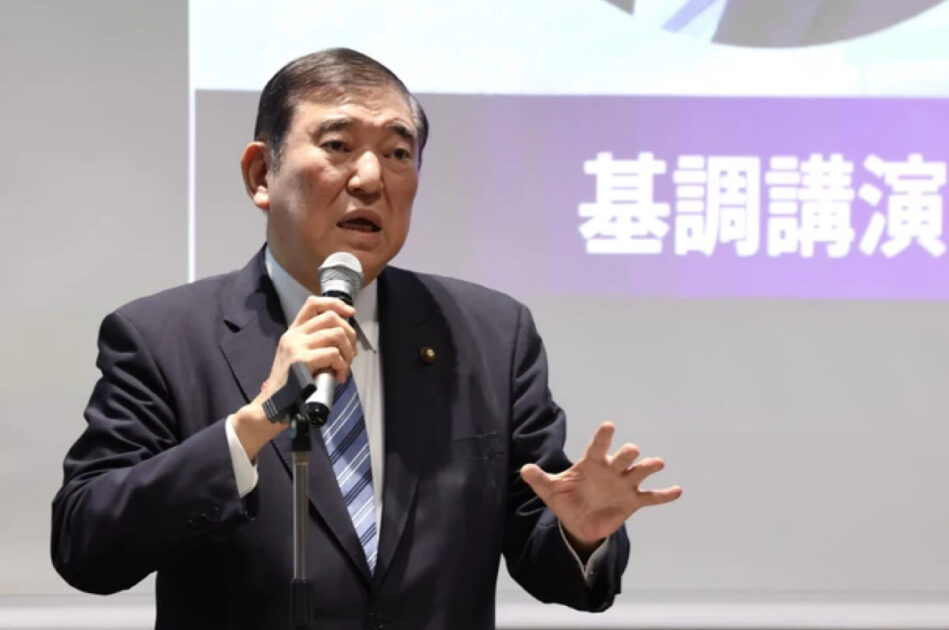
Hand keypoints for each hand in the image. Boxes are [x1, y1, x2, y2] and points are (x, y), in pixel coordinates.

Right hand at [231, 296, 357, 459]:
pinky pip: (333, 354)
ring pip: (336, 333)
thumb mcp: (298, 358)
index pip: (313, 303)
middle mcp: (293, 336)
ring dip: (348, 352)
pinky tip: (339, 377)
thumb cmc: (290, 387)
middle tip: (350, 354)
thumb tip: (345, 339)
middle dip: (349, 333)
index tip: (350, 312)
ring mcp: (296, 347)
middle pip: (331, 317)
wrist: (271, 407)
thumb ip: (316, 345)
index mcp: (293, 332)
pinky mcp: (301, 361)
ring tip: (344, 367)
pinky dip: (342, 365)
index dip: (335, 303)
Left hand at [520, 422, 681, 550]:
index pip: (597, 447)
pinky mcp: (633, 502)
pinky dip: (664, 495)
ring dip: (648, 467)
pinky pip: (651, 498)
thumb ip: (539, 479)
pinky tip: (677, 490)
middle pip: (622, 458)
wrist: (579, 522)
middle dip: (626, 454)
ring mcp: (624, 485)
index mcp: (591, 463)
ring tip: (657, 463)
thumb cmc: (567, 499)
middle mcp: (611, 470)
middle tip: (631, 451)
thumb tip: (524, 469)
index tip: (609, 426)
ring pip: (639, 473)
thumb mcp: (550, 490)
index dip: (603, 437)